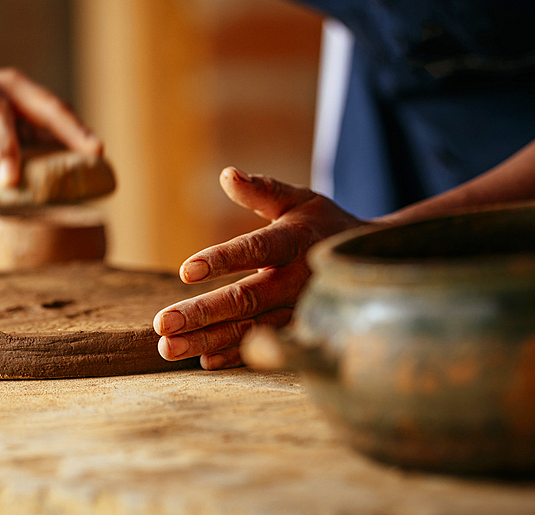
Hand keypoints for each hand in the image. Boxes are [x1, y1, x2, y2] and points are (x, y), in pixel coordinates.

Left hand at [153, 167, 364, 369]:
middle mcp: (299, 280)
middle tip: (162, 324)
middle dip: (202, 313)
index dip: (221, 260)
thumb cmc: (321, 224)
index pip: (255, 250)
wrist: (372, 260)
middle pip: (246, 299)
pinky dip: (235, 356)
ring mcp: (301, 311)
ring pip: (250, 330)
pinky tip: (204, 361)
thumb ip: (262, 190)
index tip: (185, 271)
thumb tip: (227, 174)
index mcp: (295, 241)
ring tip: (168, 346)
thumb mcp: (298, 199)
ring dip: (208, 340)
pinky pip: (266, 348)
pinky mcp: (302, 332)